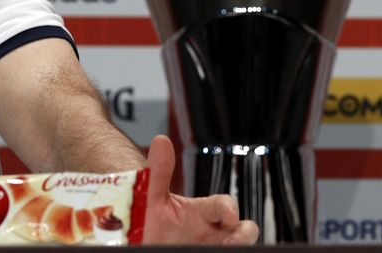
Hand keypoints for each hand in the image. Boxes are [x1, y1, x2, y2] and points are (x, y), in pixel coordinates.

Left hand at [141, 135, 259, 244]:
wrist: (138, 240)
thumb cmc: (149, 218)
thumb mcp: (152, 197)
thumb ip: (158, 173)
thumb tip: (160, 140)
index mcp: (202, 212)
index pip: (223, 205)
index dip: (229, 208)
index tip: (229, 215)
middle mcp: (211, 232)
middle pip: (243, 231)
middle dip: (244, 235)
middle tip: (234, 242)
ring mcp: (211, 246)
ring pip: (235, 246)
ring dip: (235, 246)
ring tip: (225, 250)